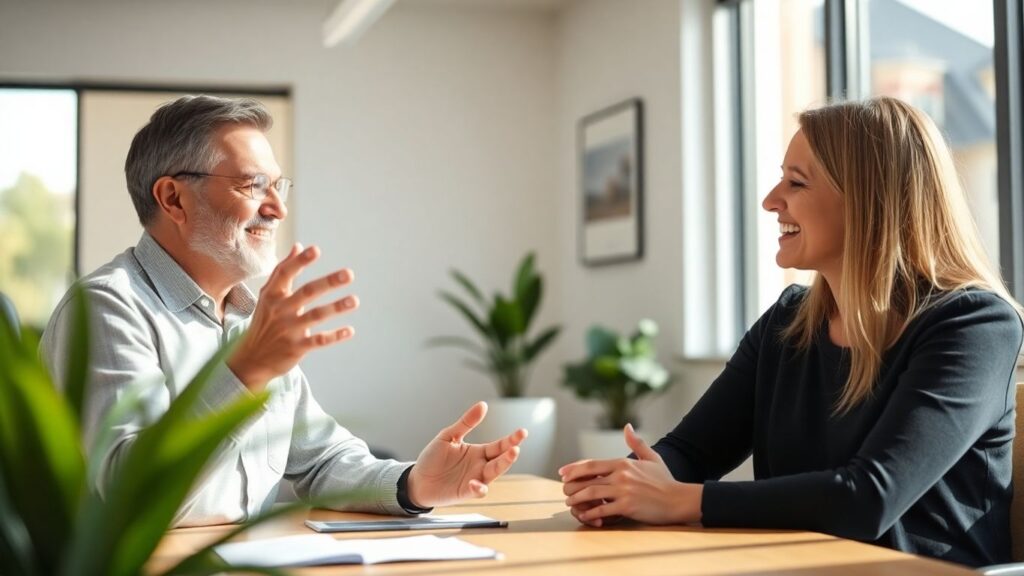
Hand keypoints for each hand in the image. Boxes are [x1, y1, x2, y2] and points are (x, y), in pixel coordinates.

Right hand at [228, 243, 357, 389]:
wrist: (251, 359)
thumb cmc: (265, 322)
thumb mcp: (268, 296)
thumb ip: (283, 271)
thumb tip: (298, 246)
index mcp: (272, 295)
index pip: (285, 273)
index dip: (300, 261)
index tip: (315, 250)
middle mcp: (280, 310)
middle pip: (307, 292)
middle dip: (328, 282)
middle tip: (349, 274)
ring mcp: (288, 330)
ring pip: (316, 316)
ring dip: (336, 307)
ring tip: (355, 300)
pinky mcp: (296, 348)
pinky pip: (319, 340)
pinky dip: (335, 335)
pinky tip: (350, 330)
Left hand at [407, 401, 526, 507]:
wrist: (417, 480)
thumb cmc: (432, 459)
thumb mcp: (449, 436)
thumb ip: (466, 423)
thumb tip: (483, 404)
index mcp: (478, 452)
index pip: (499, 445)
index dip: (511, 439)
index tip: (522, 432)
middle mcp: (480, 466)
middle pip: (500, 459)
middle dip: (510, 453)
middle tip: (516, 446)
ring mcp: (474, 479)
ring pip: (494, 474)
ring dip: (502, 466)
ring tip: (509, 455)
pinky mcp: (465, 492)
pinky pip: (478, 491)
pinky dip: (479, 488)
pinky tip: (475, 482)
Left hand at [559, 424, 701, 526]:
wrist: (679, 499)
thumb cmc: (665, 480)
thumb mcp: (651, 458)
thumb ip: (637, 443)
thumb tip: (627, 426)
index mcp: (623, 463)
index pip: (592, 464)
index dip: (574, 468)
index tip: (562, 472)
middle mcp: (621, 475)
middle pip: (588, 479)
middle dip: (571, 484)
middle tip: (563, 489)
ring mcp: (624, 490)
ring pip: (592, 493)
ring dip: (577, 499)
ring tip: (569, 502)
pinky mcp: (628, 506)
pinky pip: (603, 509)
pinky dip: (591, 513)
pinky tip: (585, 515)